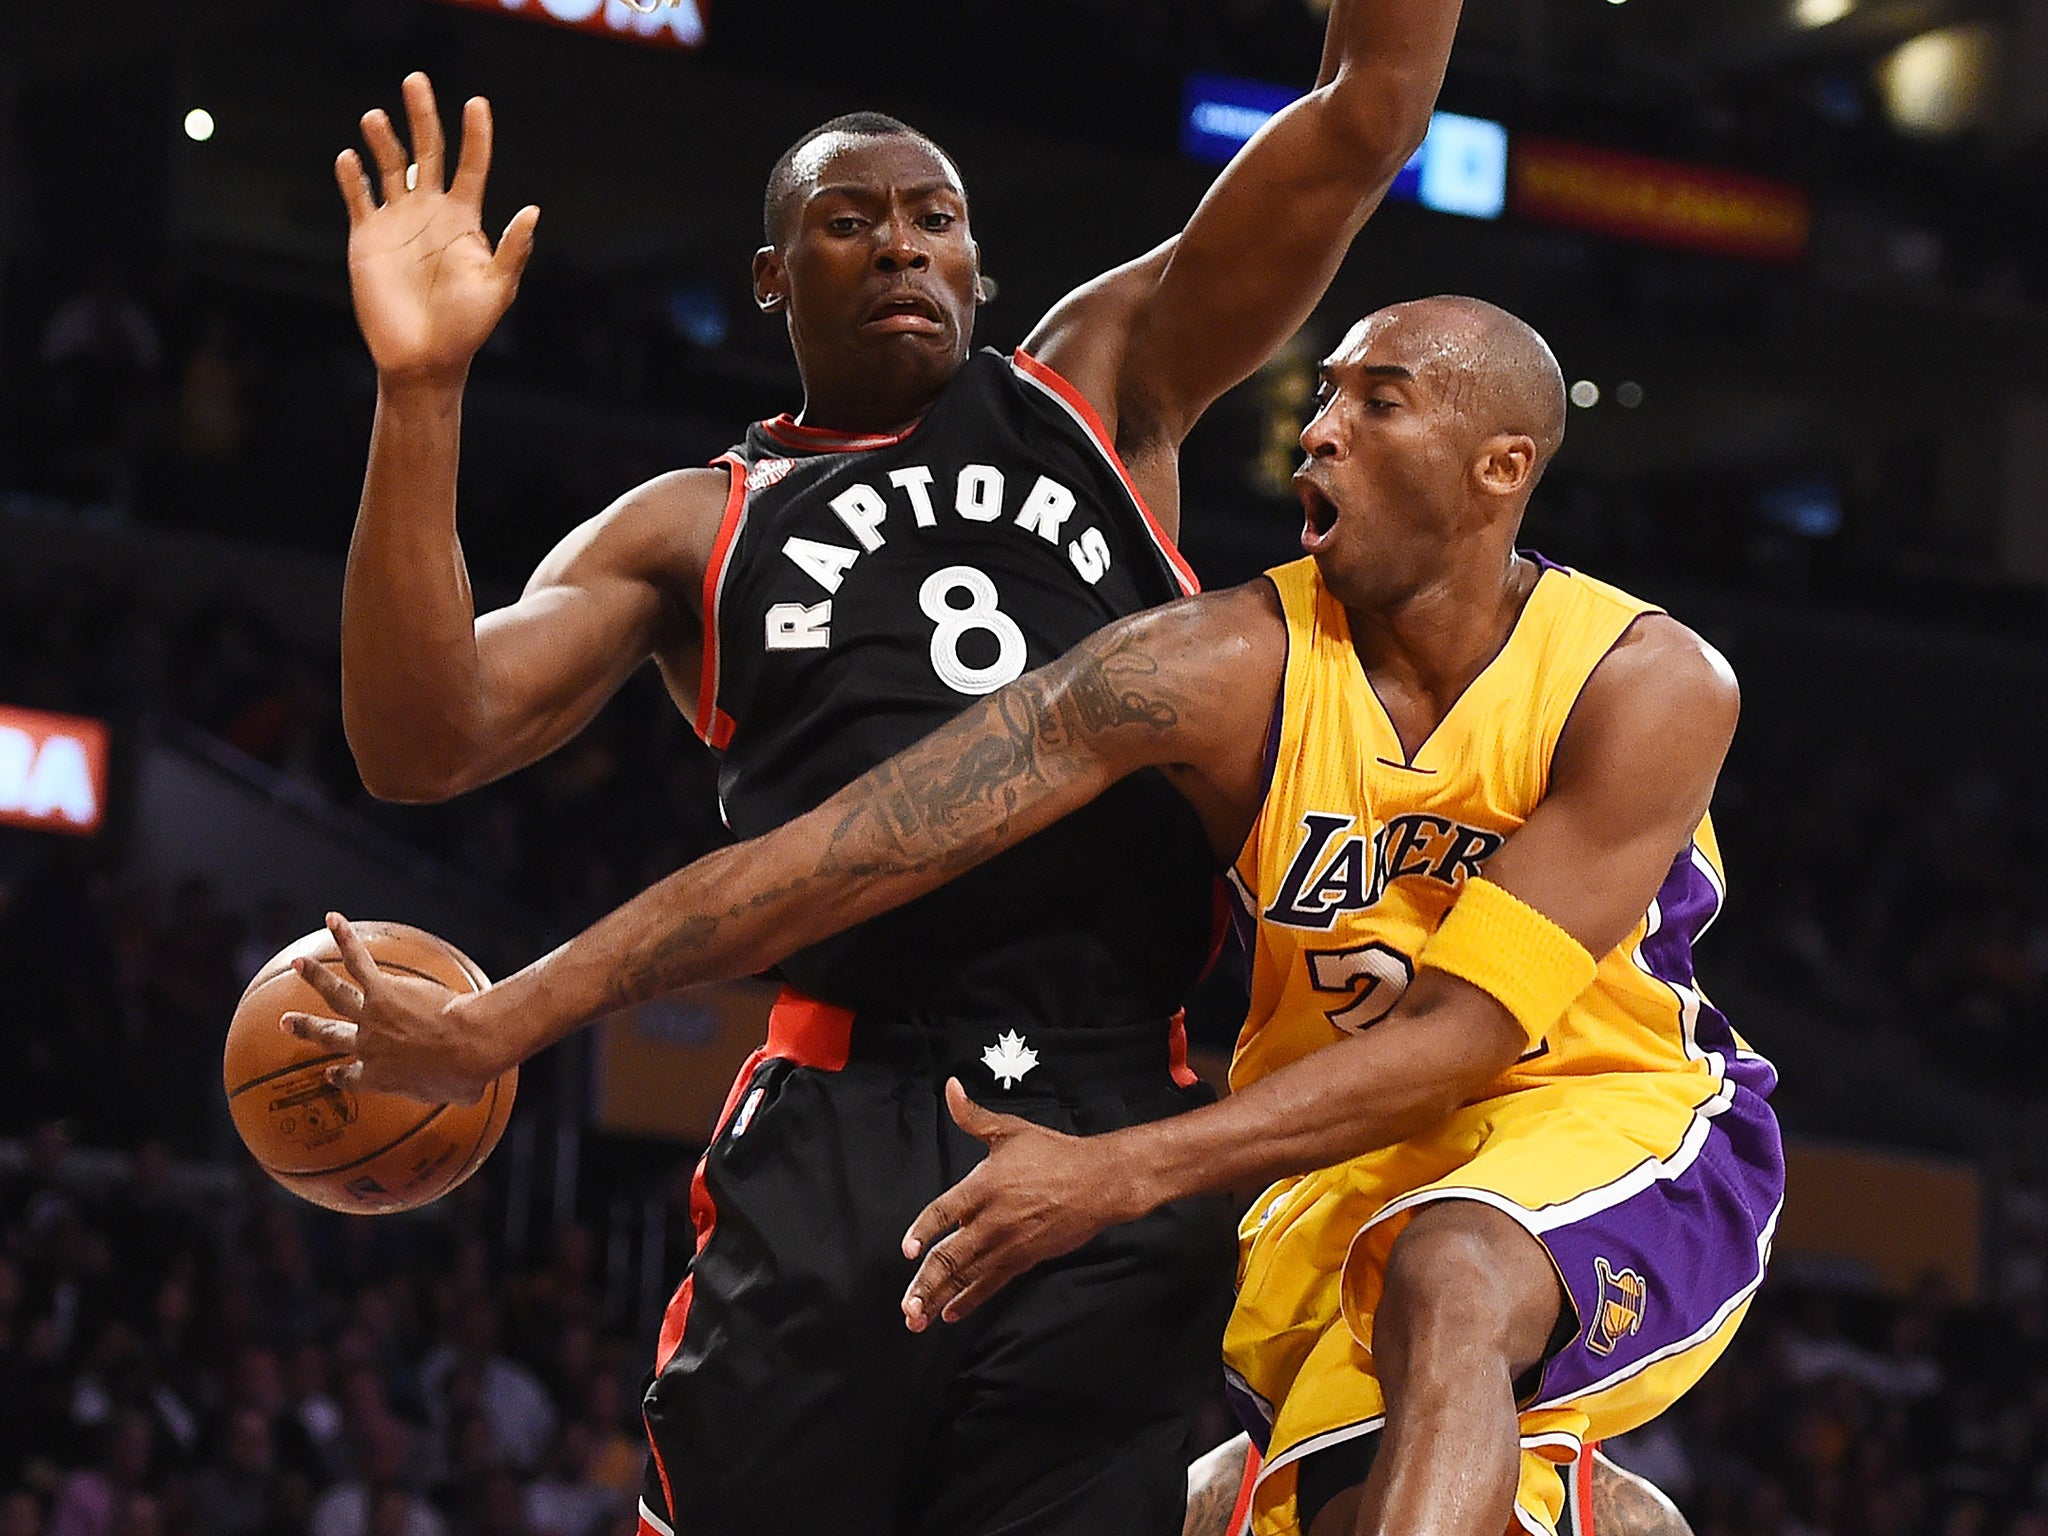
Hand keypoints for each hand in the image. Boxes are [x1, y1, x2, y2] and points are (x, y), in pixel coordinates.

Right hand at [280, 913, 501, 1104]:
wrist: (464, 1047)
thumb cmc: (466, 1074)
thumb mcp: (458, 1094)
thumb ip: (454, 1092)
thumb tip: (470, 1091)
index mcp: (379, 1078)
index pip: (352, 1078)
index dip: (341, 1075)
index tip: (331, 1073)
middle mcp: (366, 1047)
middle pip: (329, 1036)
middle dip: (307, 1028)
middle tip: (286, 1021)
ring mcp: (371, 1016)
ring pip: (336, 993)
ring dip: (315, 976)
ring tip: (299, 963)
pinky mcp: (383, 990)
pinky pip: (358, 961)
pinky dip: (344, 939)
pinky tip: (334, 920)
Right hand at [338, 72, 539, 385]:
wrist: (423, 358)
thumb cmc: (467, 328)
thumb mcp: (497, 289)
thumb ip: (512, 250)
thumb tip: (532, 212)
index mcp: (465, 220)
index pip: (472, 167)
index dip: (476, 136)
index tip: (477, 103)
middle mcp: (431, 212)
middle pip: (427, 152)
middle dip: (422, 116)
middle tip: (416, 80)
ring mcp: (398, 222)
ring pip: (389, 167)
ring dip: (383, 140)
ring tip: (377, 117)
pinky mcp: (367, 237)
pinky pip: (358, 198)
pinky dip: (352, 178)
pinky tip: (349, 158)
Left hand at [899, 1078, 1137, 1328]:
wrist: (1098, 1181)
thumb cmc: (1054, 1153)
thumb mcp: (1009, 1130)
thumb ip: (972, 1116)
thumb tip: (951, 1088)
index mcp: (983, 1186)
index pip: (942, 1212)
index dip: (923, 1231)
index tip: (907, 1250)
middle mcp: (992, 1220)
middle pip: (950, 1256)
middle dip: (925, 1284)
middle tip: (906, 1306)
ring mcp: (1008, 1243)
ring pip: (967, 1276)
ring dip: (940, 1299)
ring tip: (918, 1318)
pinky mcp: (1024, 1258)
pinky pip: (990, 1284)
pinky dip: (970, 1300)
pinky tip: (951, 1313)